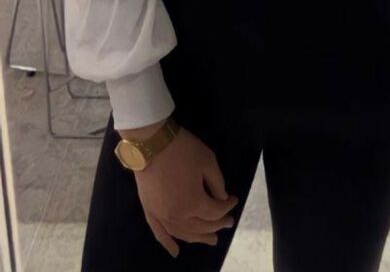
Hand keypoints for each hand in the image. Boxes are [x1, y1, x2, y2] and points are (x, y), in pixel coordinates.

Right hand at [133, 125, 238, 258]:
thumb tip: (222, 198)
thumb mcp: (208, 160)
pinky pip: (159, 233)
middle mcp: (178, 215)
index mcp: (194, 203)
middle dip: (217, 225)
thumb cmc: (182, 149)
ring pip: (183, 234)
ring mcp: (162, 216)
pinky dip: (167, 244)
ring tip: (211, 240)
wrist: (151, 142)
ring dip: (198, 238)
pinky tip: (175, 252)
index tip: (234, 198)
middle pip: (201, 226)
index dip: (227, 206)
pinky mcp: (149, 211)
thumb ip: (217, 183)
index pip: (215, 211)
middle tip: (228, 222)